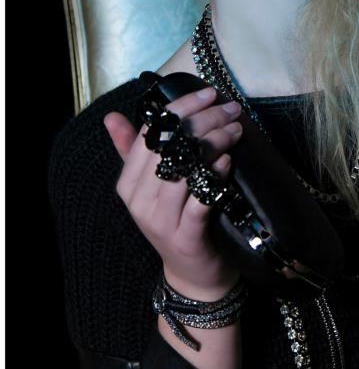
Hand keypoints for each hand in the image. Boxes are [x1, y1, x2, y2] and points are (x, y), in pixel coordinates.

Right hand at [104, 85, 242, 299]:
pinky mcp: (185, 237)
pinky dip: (212, 177)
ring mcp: (160, 221)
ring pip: (184, 169)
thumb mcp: (152, 188)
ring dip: (214, 142)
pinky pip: (198, 201)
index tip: (208, 92)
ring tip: (236, 128)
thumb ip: (134, 152)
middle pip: (169, 147)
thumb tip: (112, 116)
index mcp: (128, 184)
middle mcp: (139, 201)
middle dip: (203, 120)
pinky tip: (227, 161)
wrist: (194, 277)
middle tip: (231, 107)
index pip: (151, 133)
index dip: (180, 107)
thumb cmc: (177, 222)